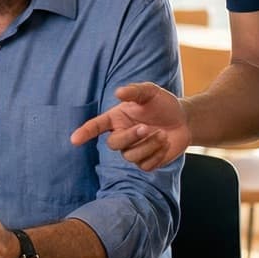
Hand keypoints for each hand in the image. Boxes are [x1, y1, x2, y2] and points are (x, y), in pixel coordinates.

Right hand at [69, 83, 190, 170]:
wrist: (183, 120)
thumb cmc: (162, 104)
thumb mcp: (150, 92)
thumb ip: (134, 91)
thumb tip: (118, 92)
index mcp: (116, 119)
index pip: (96, 126)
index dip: (85, 133)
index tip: (74, 140)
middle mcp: (121, 135)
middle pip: (113, 144)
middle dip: (130, 137)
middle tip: (147, 128)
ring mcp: (133, 150)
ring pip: (131, 157)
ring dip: (149, 146)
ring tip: (162, 135)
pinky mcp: (146, 162)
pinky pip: (145, 166)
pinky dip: (157, 155)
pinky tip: (165, 144)